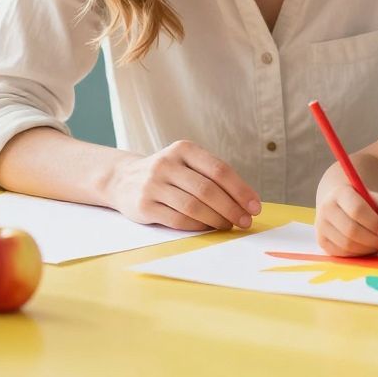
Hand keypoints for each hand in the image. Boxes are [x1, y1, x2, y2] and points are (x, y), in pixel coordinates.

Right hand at [106, 139, 261, 230]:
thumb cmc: (168, 174)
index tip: (254, 206)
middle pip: (208, 190)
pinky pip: (178, 219)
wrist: (123, 179)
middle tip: (245, 221)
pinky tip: (207, 228)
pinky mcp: (144, 205)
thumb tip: (246, 202)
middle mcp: (167, 164)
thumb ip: (211, 177)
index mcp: (183, 149)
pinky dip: (197, 226)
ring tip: (228, 226)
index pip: (219, 170)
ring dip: (216, 219)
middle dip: (231, 208)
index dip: (240, 190)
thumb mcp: (186, 164)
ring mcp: (153, 184)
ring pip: (193, 206)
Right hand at [315, 181, 377, 256]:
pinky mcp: (322, 241)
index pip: (357, 210)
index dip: (374, 223)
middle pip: (351, 230)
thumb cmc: (364, 203)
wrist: (343, 204)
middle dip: (372, 240)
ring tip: (376, 244)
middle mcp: (327, 208)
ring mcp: (321, 225)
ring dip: (366, 249)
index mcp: (341, 193)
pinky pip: (342, 254)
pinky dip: (357, 254)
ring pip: (346, 245)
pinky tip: (365, 247)